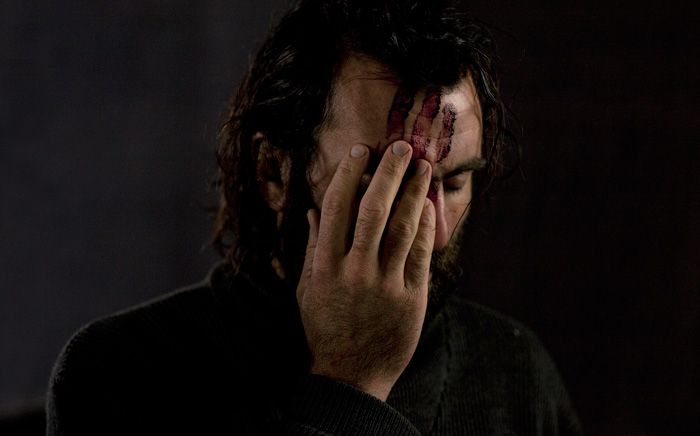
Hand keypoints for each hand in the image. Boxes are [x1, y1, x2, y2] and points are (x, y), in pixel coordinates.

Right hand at [296, 140, 435, 400]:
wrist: (351, 376)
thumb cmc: (324, 328)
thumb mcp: (306, 289)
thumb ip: (311, 248)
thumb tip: (314, 211)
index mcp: (323, 266)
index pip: (337, 208)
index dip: (350, 174)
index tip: (361, 151)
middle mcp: (353, 271)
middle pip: (373, 210)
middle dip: (388, 173)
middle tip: (402, 147)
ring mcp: (384, 285)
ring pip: (403, 227)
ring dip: (415, 192)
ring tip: (423, 167)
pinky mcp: (410, 298)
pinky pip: (421, 254)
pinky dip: (426, 226)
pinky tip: (429, 206)